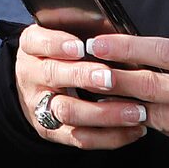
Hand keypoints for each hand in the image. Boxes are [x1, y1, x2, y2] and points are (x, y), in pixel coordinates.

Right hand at [13, 24, 150, 151]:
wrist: (37, 88)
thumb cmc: (63, 56)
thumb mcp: (62, 39)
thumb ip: (83, 33)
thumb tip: (118, 29)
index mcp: (32, 48)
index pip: (36, 42)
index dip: (57, 44)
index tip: (81, 46)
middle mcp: (31, 76)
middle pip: (52, 75)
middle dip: (83, 76)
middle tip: (111, 78)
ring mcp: (40, 106)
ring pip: (68, 111)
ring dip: (105, 113)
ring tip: (137, 111)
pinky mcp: (53, 132)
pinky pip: (81, 138)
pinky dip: (111, 136)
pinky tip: (136, 129)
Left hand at [81, 33, 168, 167]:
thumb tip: (156, 62)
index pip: (165, 53)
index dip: (128, 47)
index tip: (100, 43)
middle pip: (152, 86)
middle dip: (115, 79)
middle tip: (87, 72)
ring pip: (158, 116)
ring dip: (132, 107)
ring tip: (107, 97)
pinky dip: (164, 128)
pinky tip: (151, 120)